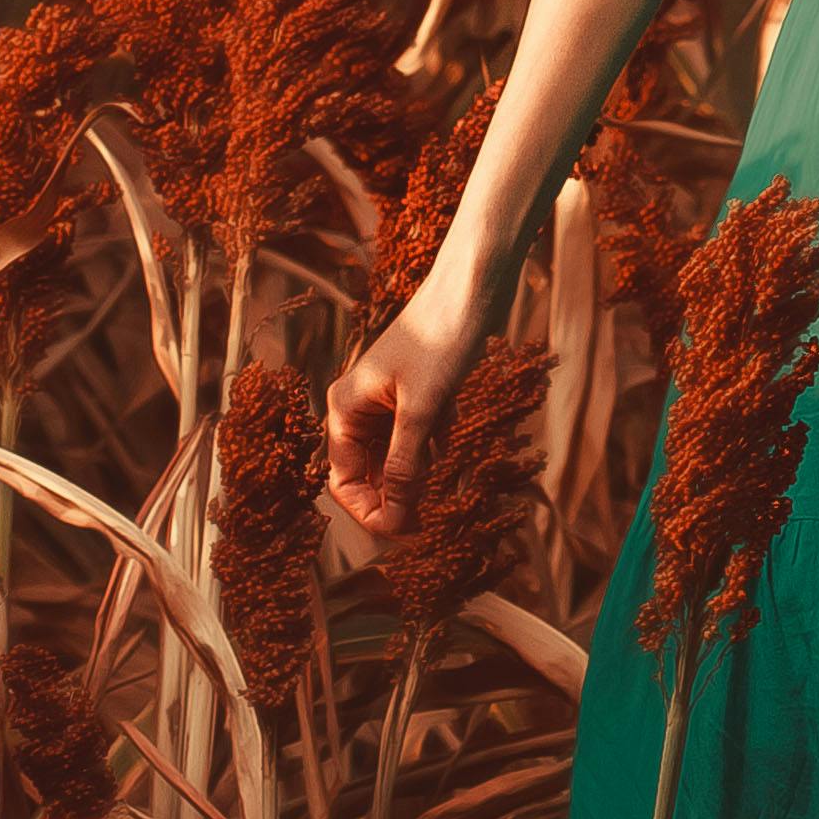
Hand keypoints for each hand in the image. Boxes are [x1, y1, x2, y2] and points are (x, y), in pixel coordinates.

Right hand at [324, 282, 482, 544]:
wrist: (473, 286)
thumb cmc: (442, 339)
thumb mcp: (423, 408)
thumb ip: (404, 462)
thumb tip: (393, 515)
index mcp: (345, 408)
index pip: (345, 481)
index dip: (372, 511)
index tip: (406, 532)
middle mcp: (360, 407)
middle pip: (369, 473)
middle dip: (396, 501)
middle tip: (431, 528)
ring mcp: (389, 400)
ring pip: (397, 458)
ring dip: (418, 483)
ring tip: (446, 507)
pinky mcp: (419, 394)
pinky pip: (421, 439)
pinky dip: (437, 457)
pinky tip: (460, 471)